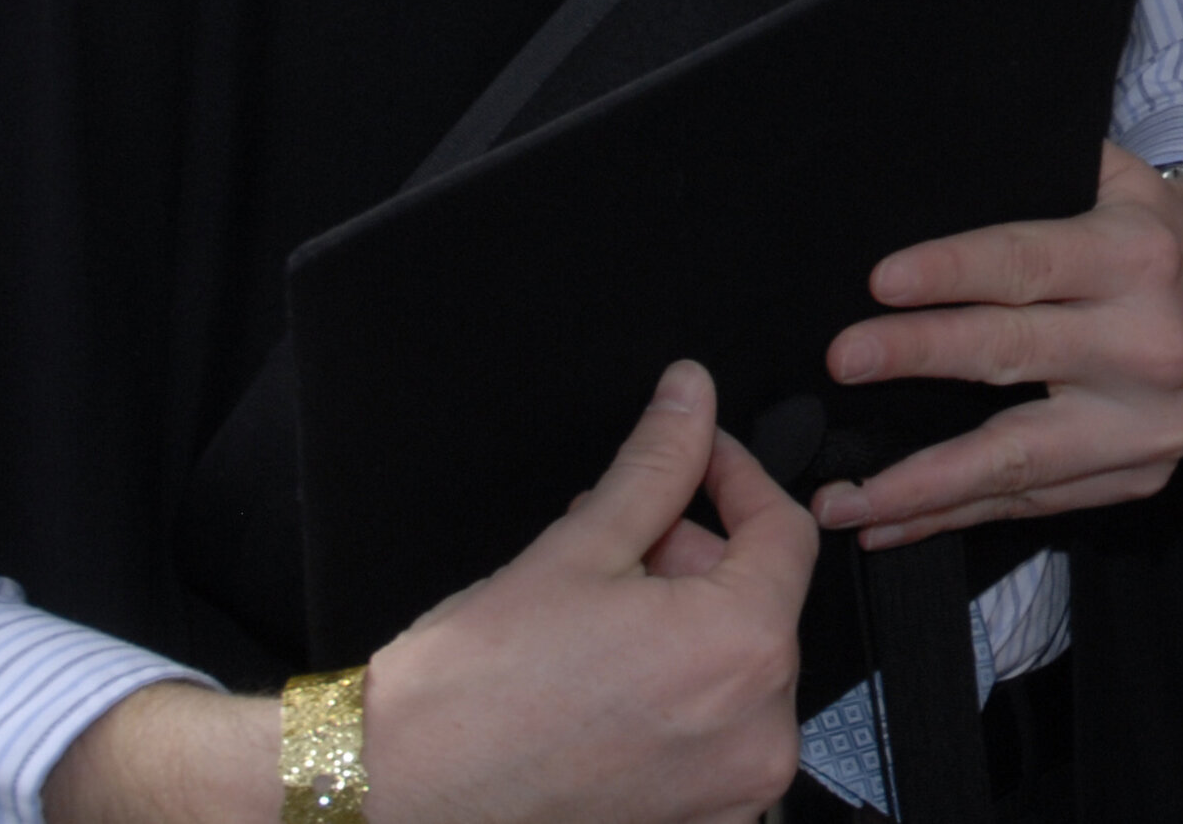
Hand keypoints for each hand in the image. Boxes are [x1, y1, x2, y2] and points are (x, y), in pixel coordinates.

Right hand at [359, 358, 811, 823]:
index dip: (739, 480)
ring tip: (605, 614)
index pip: (785, 534)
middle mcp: (758, 732)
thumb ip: (655, 467)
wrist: (397, 799)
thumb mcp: (575, 550)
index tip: (702, 459)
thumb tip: (691, 399)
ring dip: (687, 628)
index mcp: (741, 649)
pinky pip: (714, 740)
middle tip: (628, 540)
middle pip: (761, 607)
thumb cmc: (470, 697)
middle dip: (698, 558)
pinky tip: (612, 682)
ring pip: (737, 674)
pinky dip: (678, 700)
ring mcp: (733, 792)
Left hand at [811, 140, 1182, 546]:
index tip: (880, 284)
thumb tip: (924, 180)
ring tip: (839, 497)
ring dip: (918, 483)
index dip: (952, 273)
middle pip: (1013, 356)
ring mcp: (1147, 423)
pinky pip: (1030, 502)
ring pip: (1016, 459)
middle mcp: (1149, 343)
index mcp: (1137, 257)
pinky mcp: (1138, 474)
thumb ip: (1034, 174)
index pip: (1029, 265)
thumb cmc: (1141, 232)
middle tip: (843, 362)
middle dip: (919, 359)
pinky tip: (888, 520)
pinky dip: (954, 514)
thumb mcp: (1111, 177)